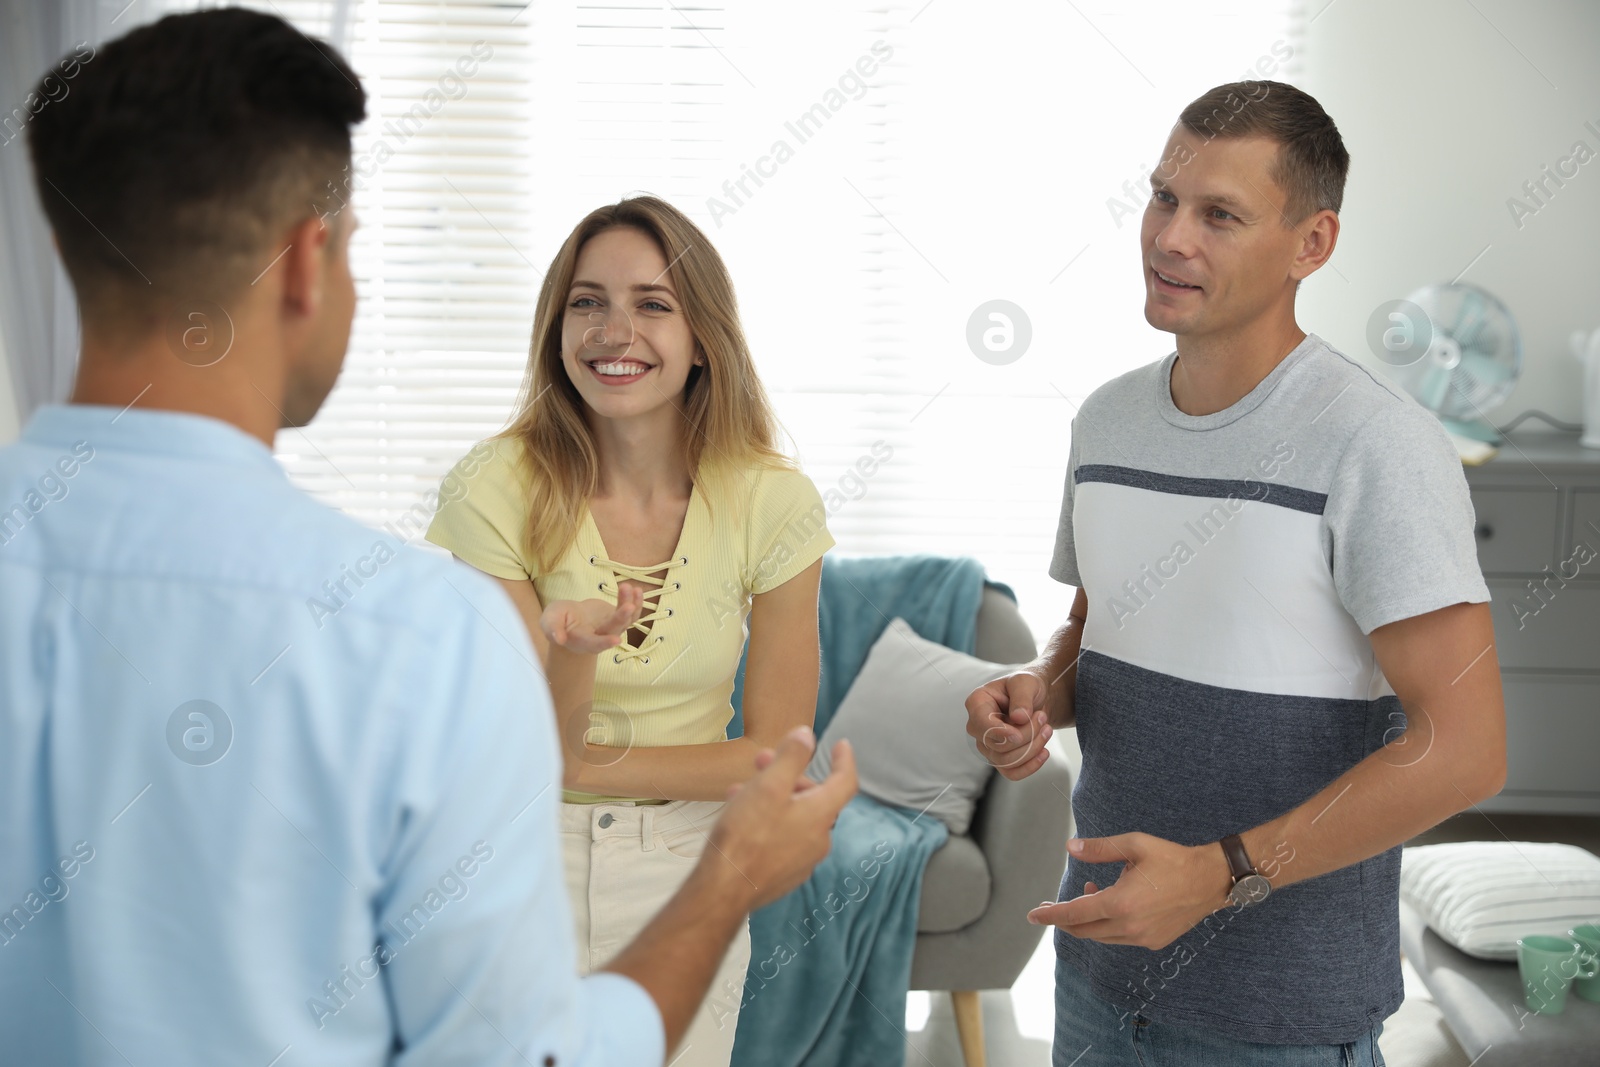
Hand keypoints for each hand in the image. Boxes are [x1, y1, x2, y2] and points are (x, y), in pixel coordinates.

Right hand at [539, 584, 643, 653]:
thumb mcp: (549, 622)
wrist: (569, 619)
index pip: (594, 644)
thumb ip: (552, 629)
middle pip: (613, 630)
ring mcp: (612, 628)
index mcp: (583, 641)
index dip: (605, 642)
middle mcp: (600, 637)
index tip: (616, 640)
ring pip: (625, 620)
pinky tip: (637, 590)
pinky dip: (636, 603)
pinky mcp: (618, 618)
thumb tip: (558, 639)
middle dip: (621, 618)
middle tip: (628, 606)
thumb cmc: (557, 621)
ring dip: (630, 605)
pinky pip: (631, 613)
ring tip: (628, 587)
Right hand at [702, 726, 857, 910]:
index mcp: (821, 815)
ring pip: (793, 817)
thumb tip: (808, 736)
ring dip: (772, 797)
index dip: (844, 760)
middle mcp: (818, 840)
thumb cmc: (746, 835)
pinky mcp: (784, 875)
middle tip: (761, 760)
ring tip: (740, 789)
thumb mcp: (768, 785)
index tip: (841, 744)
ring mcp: (802, 860)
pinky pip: (782, 838)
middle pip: (814, 798)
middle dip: (790, 774)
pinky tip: (740, 816)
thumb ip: (792, 757)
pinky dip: (768, 821)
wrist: (723, 890)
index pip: (846, 782)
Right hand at [965, 669, 1052, 779]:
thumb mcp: (1025, 682)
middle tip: (1043, 717)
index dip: (999, 733)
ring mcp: (987, 745)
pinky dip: (1030, 767)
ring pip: (1006, 761)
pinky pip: (1011, 773)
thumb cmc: (1026, 687)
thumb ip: (1022, 697)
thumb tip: (1018, 718)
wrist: (1035, 699)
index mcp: (977, 703)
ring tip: (1047, 729)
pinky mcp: (1000, 758)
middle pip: (997, 745)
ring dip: (1032, 748)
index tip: (1018, 734)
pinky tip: (1044, 753)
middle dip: (1026, 735)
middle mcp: (977, 726)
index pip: (981, 724)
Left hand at [1026, 833, 1232, 949]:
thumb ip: (1099, 849)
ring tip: (1089, 892)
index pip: (1074, 915)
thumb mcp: (1133, 845)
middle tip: (1050, 906)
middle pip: (1084, 930)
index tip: (1033, 914)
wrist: (1211, 880)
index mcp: (1121, 903)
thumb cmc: (1172, 859)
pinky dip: (1107, 925)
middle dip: (1064, 919)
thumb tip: (1070, 847)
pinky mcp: (1154, 942)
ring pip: (1101, 936)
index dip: (1051, 915)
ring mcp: (1142, 938)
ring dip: (1088, 920)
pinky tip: (1111, 903)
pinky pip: (1119, 938)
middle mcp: (1129, 927)